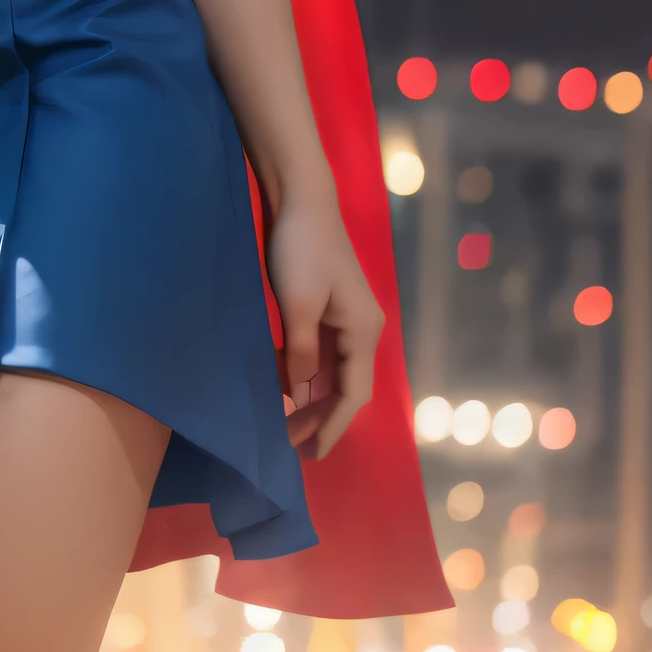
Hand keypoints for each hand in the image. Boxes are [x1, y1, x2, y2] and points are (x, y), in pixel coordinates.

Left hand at [268, 194, 382, 457]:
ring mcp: (348, 318)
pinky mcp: (331, 308)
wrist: (302, 198)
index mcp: (364, 331)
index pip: (353, 394)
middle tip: (291, 443)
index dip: (333, 426)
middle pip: (346, 387)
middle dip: (321, 417)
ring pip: (334, 371)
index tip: (311, 453)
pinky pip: (323, 353)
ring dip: (312, 397)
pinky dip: (307, 372)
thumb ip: (300, 353)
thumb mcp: (299, 306)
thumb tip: (297, 394)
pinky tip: (286, 386)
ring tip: (286, 422)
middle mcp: (364, 329)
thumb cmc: (303, 250)